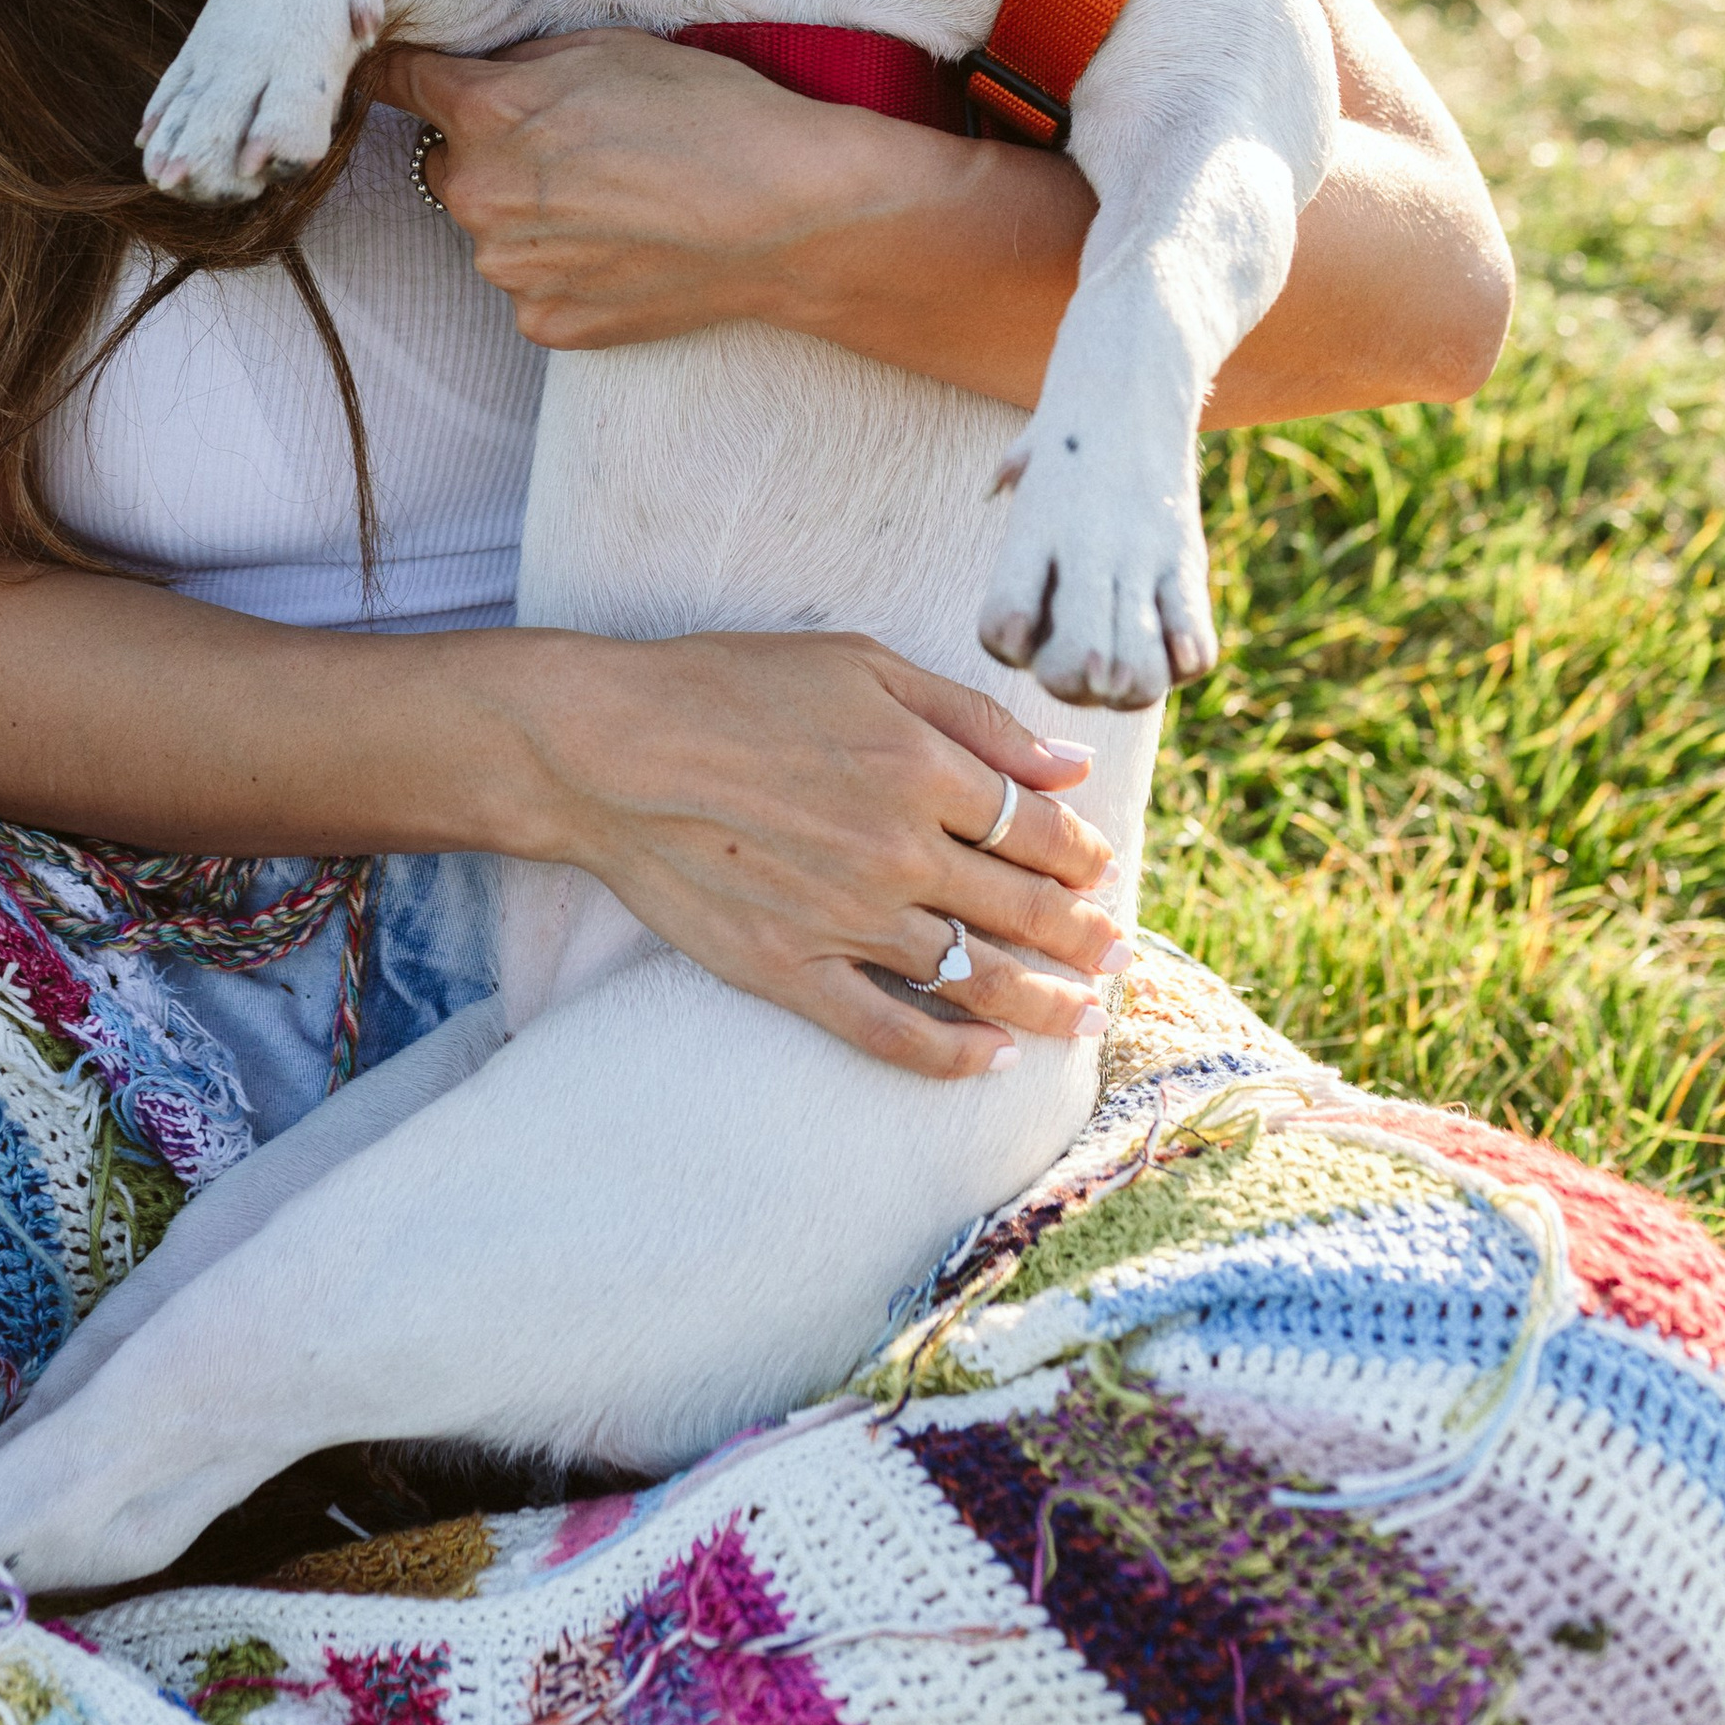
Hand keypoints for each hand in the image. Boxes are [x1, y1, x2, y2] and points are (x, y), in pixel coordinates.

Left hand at [381, 32, 903, 347]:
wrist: (789, 217)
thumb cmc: (714, 116)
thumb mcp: (612, 49)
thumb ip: (523, 61)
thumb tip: (483, 71)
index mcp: (484, 115)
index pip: (397, 83)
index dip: (400, 71)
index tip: (398, 71)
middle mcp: (477, 197)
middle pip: (449, 164)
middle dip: (491, 151)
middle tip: (575, 146)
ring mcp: (509, 270)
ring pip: (492, 230)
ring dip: (529, 214)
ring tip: (616, 202)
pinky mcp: (546, 323)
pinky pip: (533, 285)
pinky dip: (564, 268)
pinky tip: (626, 250)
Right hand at [499, 626, 1130, 1076]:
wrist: (608, 749)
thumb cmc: (729, 687)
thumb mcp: (862, 666)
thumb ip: (974, 718)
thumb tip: (1071, 766)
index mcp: (920, 769)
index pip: (1035, 828)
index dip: (1080, 852)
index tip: (1098, 866)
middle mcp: (897, 853)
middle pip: (1023, 908)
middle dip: (1083, 932)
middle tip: (1116, 949)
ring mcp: (845, 921)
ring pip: (976, 977)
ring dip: (1045, 1000)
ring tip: (1084, 1014)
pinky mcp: (790, 972)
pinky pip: (888, 1032)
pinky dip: (949, 1054)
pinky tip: (992, 1058)